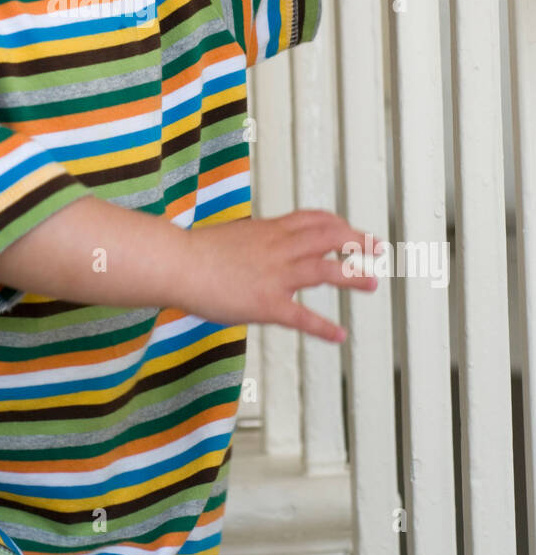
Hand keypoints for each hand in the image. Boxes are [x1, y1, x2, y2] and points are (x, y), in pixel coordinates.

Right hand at [190, 208, 382, 340]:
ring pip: (324, 269)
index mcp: (269, 230)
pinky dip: (324, 327)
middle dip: (357, 241)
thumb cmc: (193, 252)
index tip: (350, 229)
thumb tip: (257, 247)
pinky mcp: (267, 304)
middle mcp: (278, 248)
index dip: (338, 224)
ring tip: (371, 281)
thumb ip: (252, 242)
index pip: (314, 219)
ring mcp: (275, 275)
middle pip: (329, 237)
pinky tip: (339, 336)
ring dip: (352, 275)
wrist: (177, 263)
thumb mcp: (232, 236)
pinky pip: (303, 316)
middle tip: (377, 248)